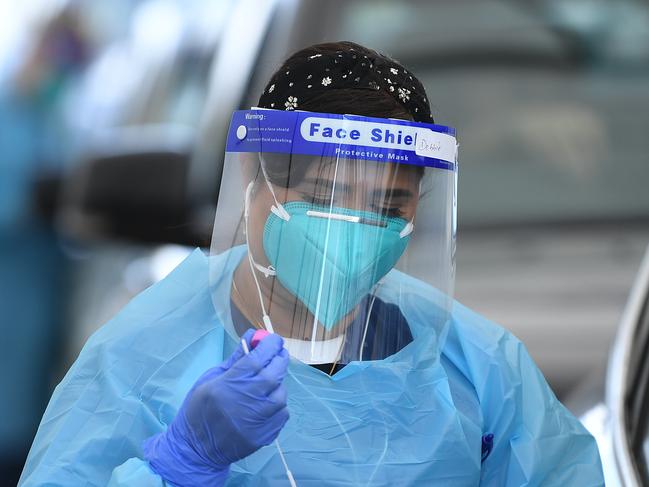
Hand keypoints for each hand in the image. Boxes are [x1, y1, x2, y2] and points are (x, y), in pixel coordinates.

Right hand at [143, 329, 289, 485]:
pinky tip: (266, 403)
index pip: (259, 357)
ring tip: (267, 383)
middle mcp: (247, 400)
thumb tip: (252, 337)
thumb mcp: (210, 379)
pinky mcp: (265, 434)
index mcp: (230, 383)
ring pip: (281, 393)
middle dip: (279, 359)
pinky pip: (282, 413)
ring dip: (277, 384)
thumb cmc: (199, 409)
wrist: (196, 450)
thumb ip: (235, 358)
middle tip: (277, 354)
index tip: (273, 340)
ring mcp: (258, 420)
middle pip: (275, 372)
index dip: (270, 344)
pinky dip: (278, 405)